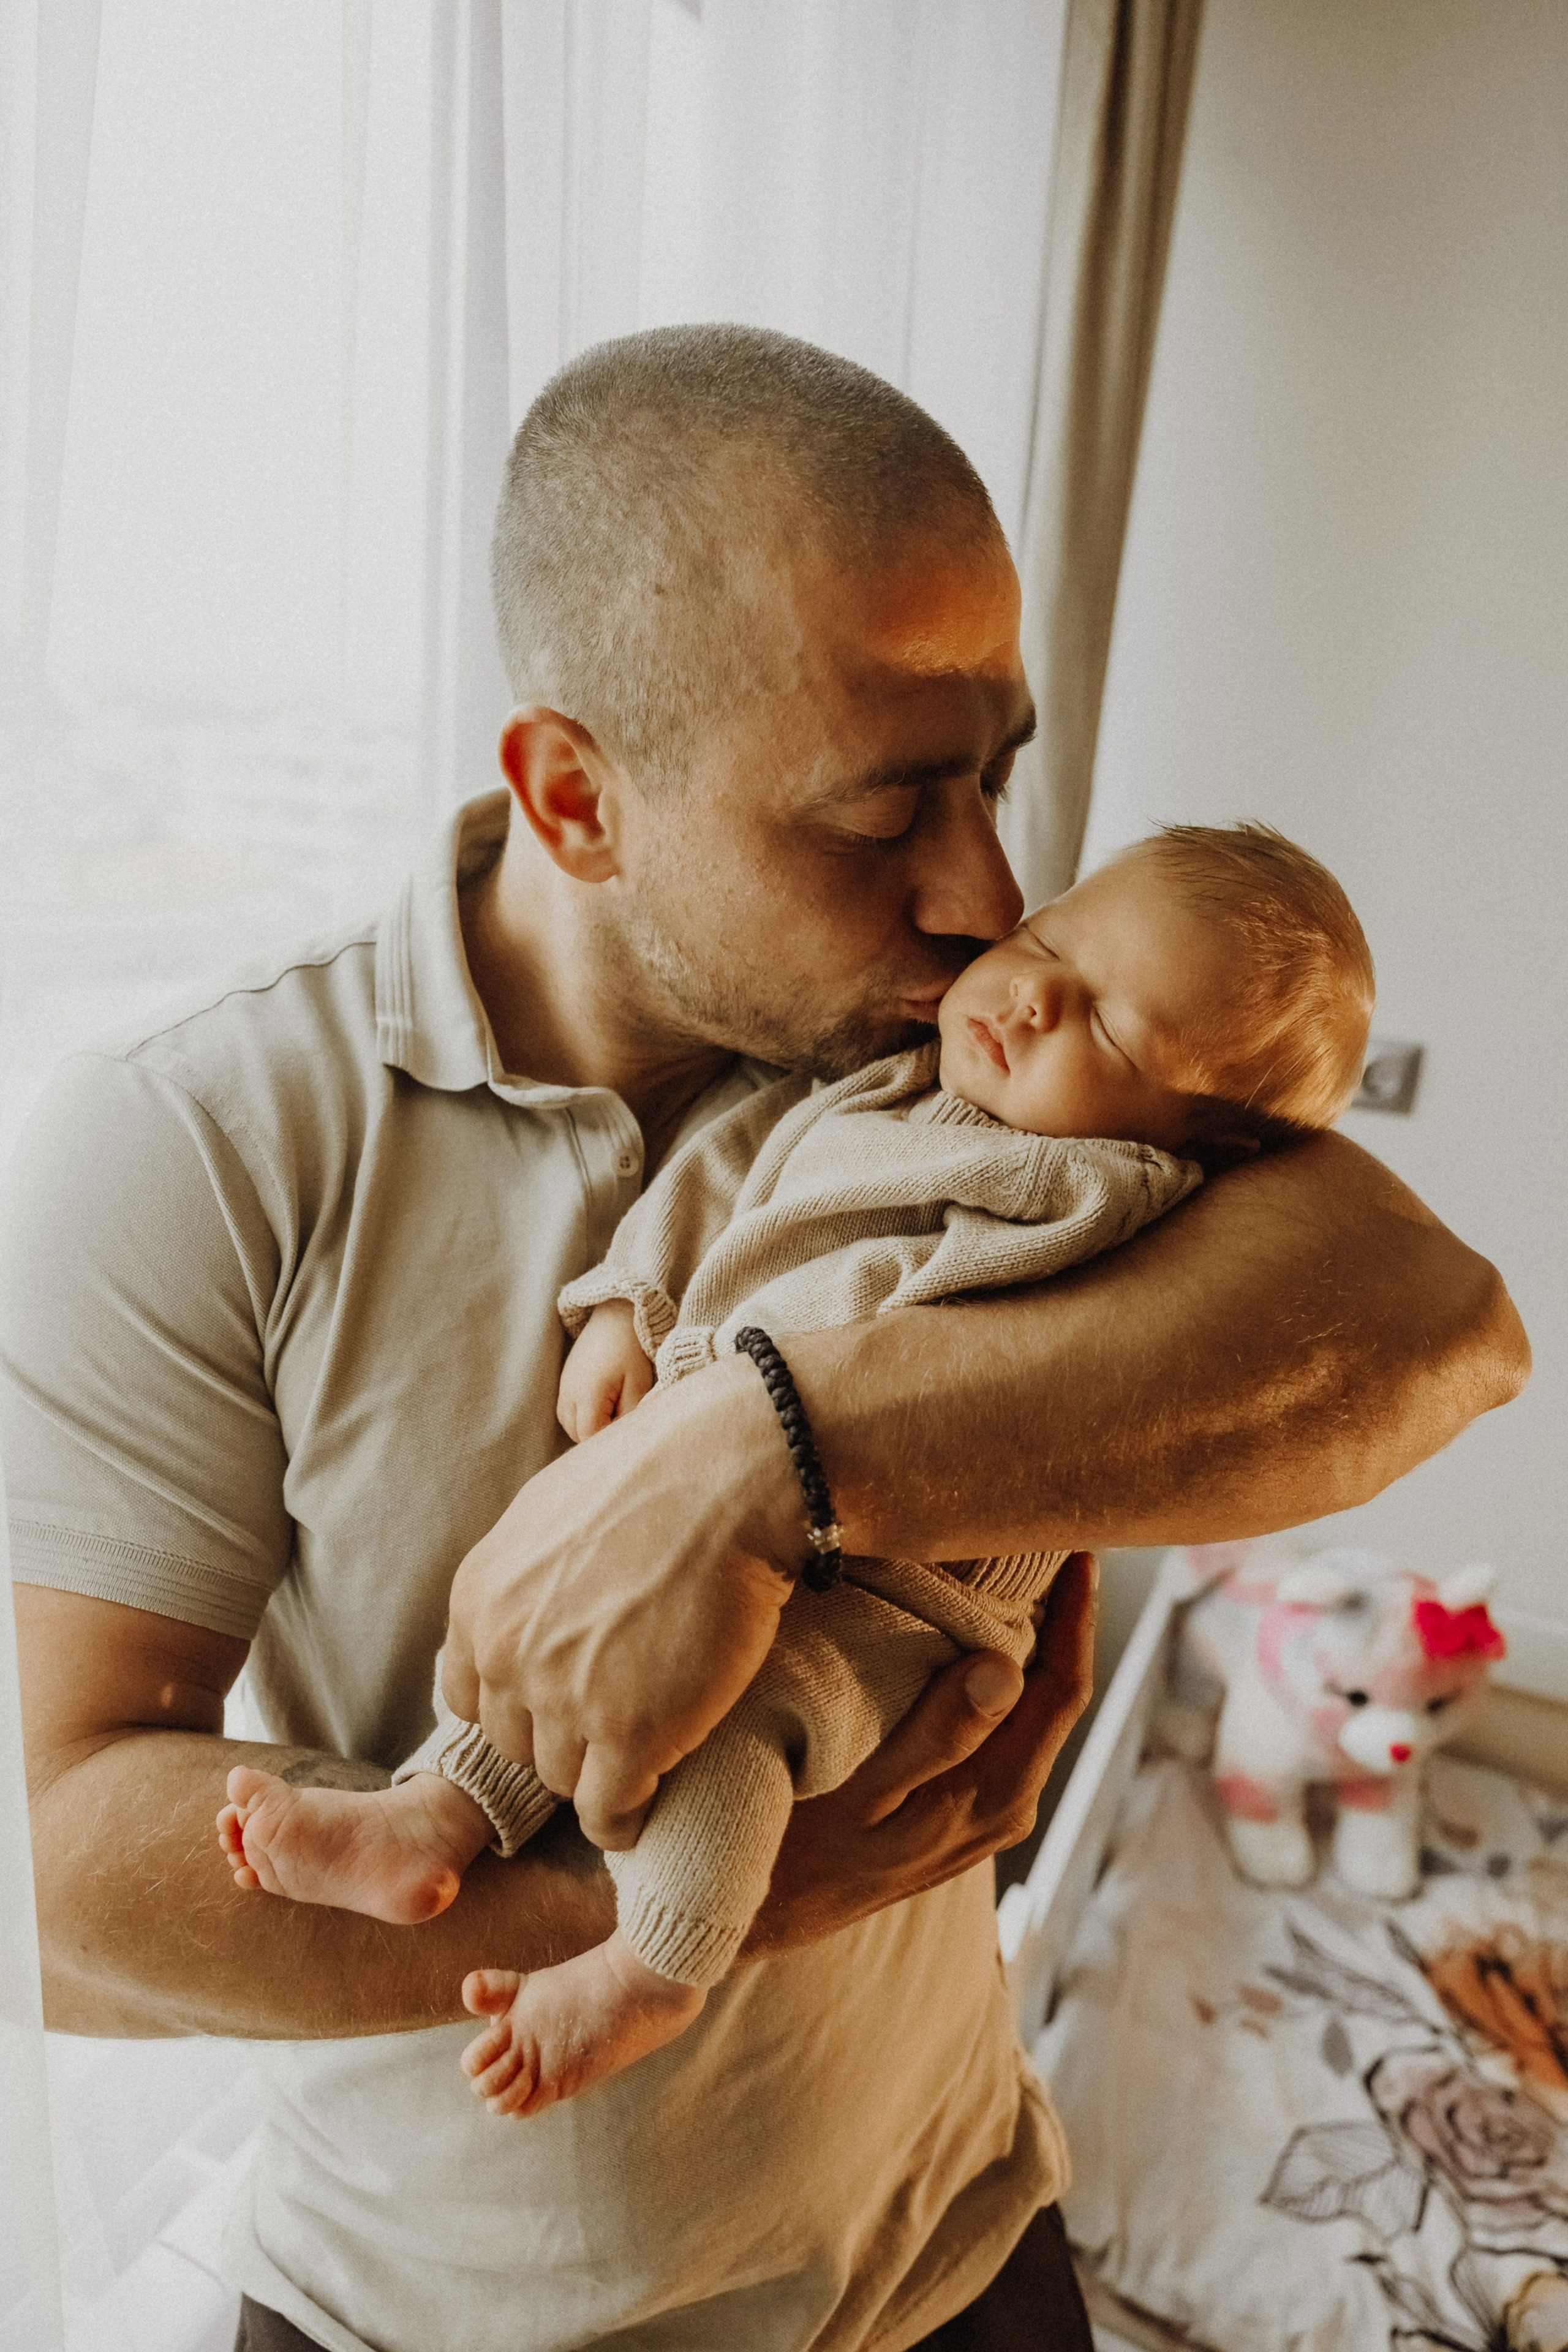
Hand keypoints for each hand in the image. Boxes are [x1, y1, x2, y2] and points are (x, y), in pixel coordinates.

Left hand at [446, 1354, 803, 1851]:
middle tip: (615, 1718)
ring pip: (562, 1779)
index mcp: (478, 1601)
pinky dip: (624, 1819)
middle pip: (516, 1742)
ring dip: (600, 1771)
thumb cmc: (656, 1475)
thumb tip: (528, 1612)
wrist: (729, 1474)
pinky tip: (648, 1804)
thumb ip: (523, 1580)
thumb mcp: (548, 1514)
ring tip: (645, 1747)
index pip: (469, 1697)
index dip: (519, 1703)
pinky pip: (607, 1813)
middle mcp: (505, 1654)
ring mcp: (564, 1698)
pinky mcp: (630, 1733)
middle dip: (561, 1735)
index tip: (560, 1701)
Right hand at [557, 1300, 655, 1441]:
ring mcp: (564, 1388)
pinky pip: (568, 1412)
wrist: (615, 1316)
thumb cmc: (631, 1349)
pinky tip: (603, 1406)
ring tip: (613, 1412)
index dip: (609, 1440)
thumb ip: (630, 1414)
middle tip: (622, 1422)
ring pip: (570, 1425)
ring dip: (589, 1427)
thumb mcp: (639, 1383)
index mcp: (587, 1394)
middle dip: (598, 1436)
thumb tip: (624, 1437)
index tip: (627, 1433)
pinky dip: (582, 1416)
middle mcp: (569, 1393)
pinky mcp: (565, 1382)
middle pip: (577, 1434)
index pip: (590, 1436)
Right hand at [747, 1552, 1098, 1950]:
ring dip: (1030, 1639)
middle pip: (1055, 1692)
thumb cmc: (792, 1852)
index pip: (1063, 1689)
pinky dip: (996, 1669)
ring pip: (1028, 1706)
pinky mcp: (957, 1804)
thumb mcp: (858, 1793)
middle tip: (1046, 1536)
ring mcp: (983, 1808)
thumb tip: (1005, 1669)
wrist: (754, 1919)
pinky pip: (999, 1723)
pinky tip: (970, 1630)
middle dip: (1060, 1613)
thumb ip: (935, 1736)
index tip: (1076, 1545)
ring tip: (1014, 1566)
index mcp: (994, 1795)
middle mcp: (1005, 1804)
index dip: (1079, 1613)